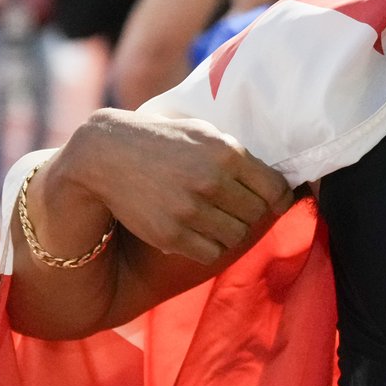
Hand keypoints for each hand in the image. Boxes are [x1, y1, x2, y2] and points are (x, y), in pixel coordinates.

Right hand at [53, 109, 293, 266]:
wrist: (107, 155)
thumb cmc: (163, 140)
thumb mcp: (204, 133)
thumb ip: (238, 155)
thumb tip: (277, 183)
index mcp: (227, 153)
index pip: (275, 189)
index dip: (279, 198)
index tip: (274, 201)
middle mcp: (212, 182)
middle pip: (256, 215)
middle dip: (249, 213)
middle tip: (234, 207)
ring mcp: (190, 210)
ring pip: (235, 236)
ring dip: (229, 230)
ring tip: (214, 218)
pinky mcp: (171, 234)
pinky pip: (211, 253)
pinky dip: (208, 246)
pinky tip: (197, 231)